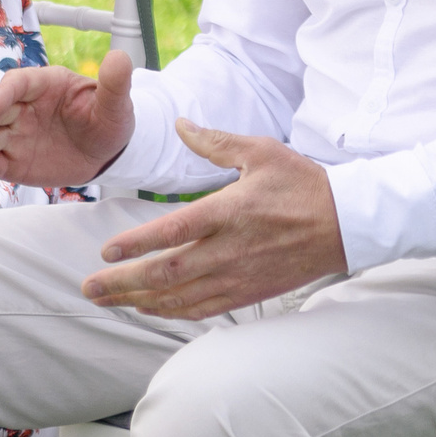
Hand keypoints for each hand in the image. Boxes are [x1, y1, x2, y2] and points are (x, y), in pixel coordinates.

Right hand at [0, 55, 135, 185]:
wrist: (106, 154)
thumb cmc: (108, 121)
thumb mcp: (116, 104)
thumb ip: (115, 83)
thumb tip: (119, 57)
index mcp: (45, 85)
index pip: (17, 82)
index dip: (3, 92)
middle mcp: (23, 107)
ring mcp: (15, 133)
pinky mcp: (12, 160)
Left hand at [81, 121, 346, 318]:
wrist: (346, 224)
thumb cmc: (303, 183)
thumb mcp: (261, 151)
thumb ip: (215, 142)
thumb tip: (180, 124)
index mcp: (231, 210)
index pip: (174, 232)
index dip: (137, 244)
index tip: (107, 251)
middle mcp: (231, 249)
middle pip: (168, 273)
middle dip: (123, 283)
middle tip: (89, 287)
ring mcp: (239, 275)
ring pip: (181, 297)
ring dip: (140, 301)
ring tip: (108, 301)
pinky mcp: (248, 292)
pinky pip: (203, 309)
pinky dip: (172, 312)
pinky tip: (150, 309)